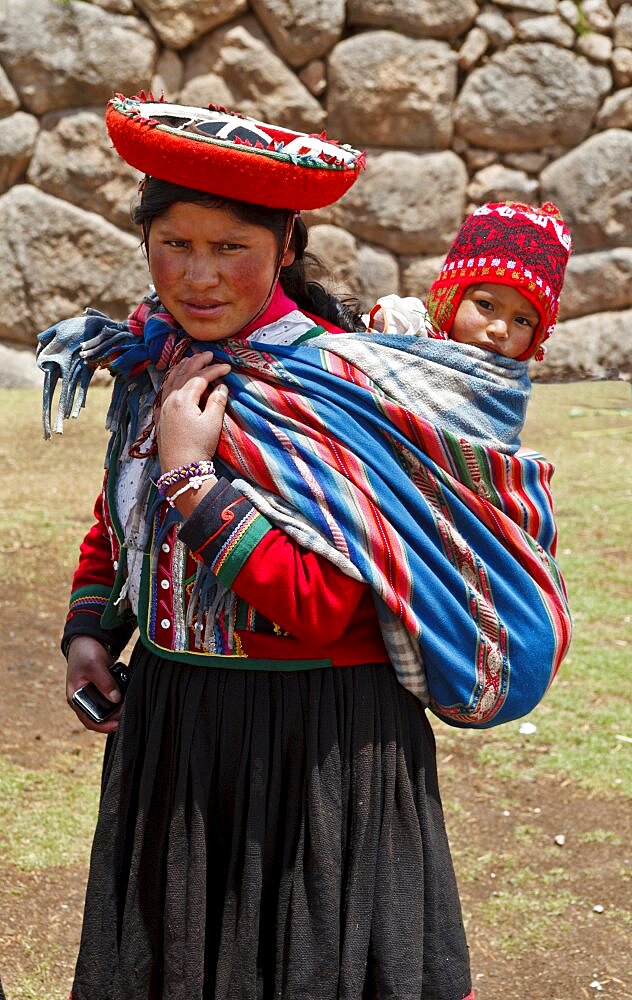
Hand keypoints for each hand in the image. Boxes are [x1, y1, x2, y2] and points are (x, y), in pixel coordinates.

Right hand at [66, 636, 121, 733]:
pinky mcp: (101, 689)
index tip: (117, 724)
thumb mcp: (95, 666)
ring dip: (117, 710)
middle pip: (99, 717)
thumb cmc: (85, 651)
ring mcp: (92, 694)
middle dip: (113, 718)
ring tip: (129, 706)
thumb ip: (105, 683)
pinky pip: (111, 700)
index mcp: (75, 697)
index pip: (88, 720)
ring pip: (106, 710)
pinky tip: (128, 698)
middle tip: (128, 713)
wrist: (87, 639)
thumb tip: (116, 699)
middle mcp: (82, 699)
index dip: (103, 725)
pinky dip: (119, 701)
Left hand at [156, 351, 230, 472]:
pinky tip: (176, 378)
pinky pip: (165, 389)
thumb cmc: (198, 446)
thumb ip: (217, 401)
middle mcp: (170, 399)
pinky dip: (172, 379)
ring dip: (183, 367)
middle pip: (183, 373)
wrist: (180, 468)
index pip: (200, 377)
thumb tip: (221, 386)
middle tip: (209, 354)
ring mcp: (164, 406)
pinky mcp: (162, 415)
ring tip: (192, 360)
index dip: (214, 370)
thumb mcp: (212, 423)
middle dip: (197, 362)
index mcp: (183, 399)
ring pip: (172, 379)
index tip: (227, 367)